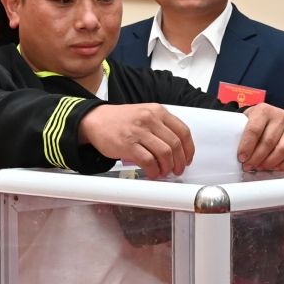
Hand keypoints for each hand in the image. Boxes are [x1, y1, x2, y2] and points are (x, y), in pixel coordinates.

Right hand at [78, 103, 192, 179]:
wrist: (95, 120)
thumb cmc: (121, 120)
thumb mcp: (145, 114)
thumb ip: (161, 127)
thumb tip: (178, 148)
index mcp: (157, 111)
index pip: (183, 131)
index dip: (188, 149)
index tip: (187, 158)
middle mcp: (150, 119)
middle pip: (175, 144)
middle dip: (179, 162)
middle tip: (177, 169)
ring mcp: (138, 131)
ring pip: (164, 153)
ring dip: (167, 167)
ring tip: (164, 172)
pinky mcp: (127, 144)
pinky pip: (148, 161)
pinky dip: (153, 170)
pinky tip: (152, 173)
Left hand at [237, 103, 283, 170]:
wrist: (266, 117)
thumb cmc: (253, 122)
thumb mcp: (244, 121)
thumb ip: (240, 133)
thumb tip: (233, 154)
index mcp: (263, 111)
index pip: (254, 130)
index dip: (247, 146)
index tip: (241, 158)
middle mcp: (280, 117)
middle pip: (269, 141)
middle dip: (257, 158)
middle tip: (248, 166)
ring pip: (283, 149)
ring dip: (270, 162)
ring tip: (260, 167)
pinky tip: (274, 168)